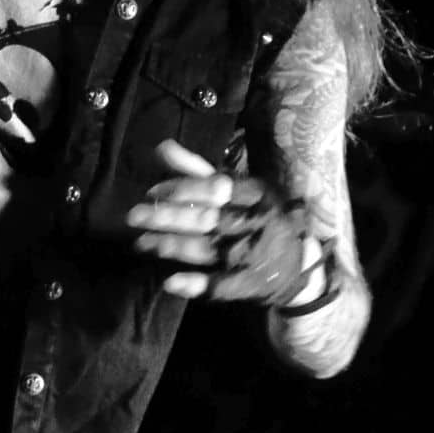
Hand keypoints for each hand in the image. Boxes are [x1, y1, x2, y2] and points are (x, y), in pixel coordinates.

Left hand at [126, 140, 312, 304]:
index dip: (181, 189)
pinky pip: (218, 285)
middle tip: (134, 216)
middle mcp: (255, 223)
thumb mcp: (239, 188)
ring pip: (205, 250)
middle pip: (205, 219)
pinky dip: (194, 284)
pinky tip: (170, 282)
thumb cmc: (260, 216)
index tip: (152, 192)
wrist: (299, 264)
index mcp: (256, 195)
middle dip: (166, 217)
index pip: (215, 189)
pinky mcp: (248, 283)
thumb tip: (162, 147)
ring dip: (170, 246)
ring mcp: (252, 255)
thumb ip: (199, 169)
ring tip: (142, 242)